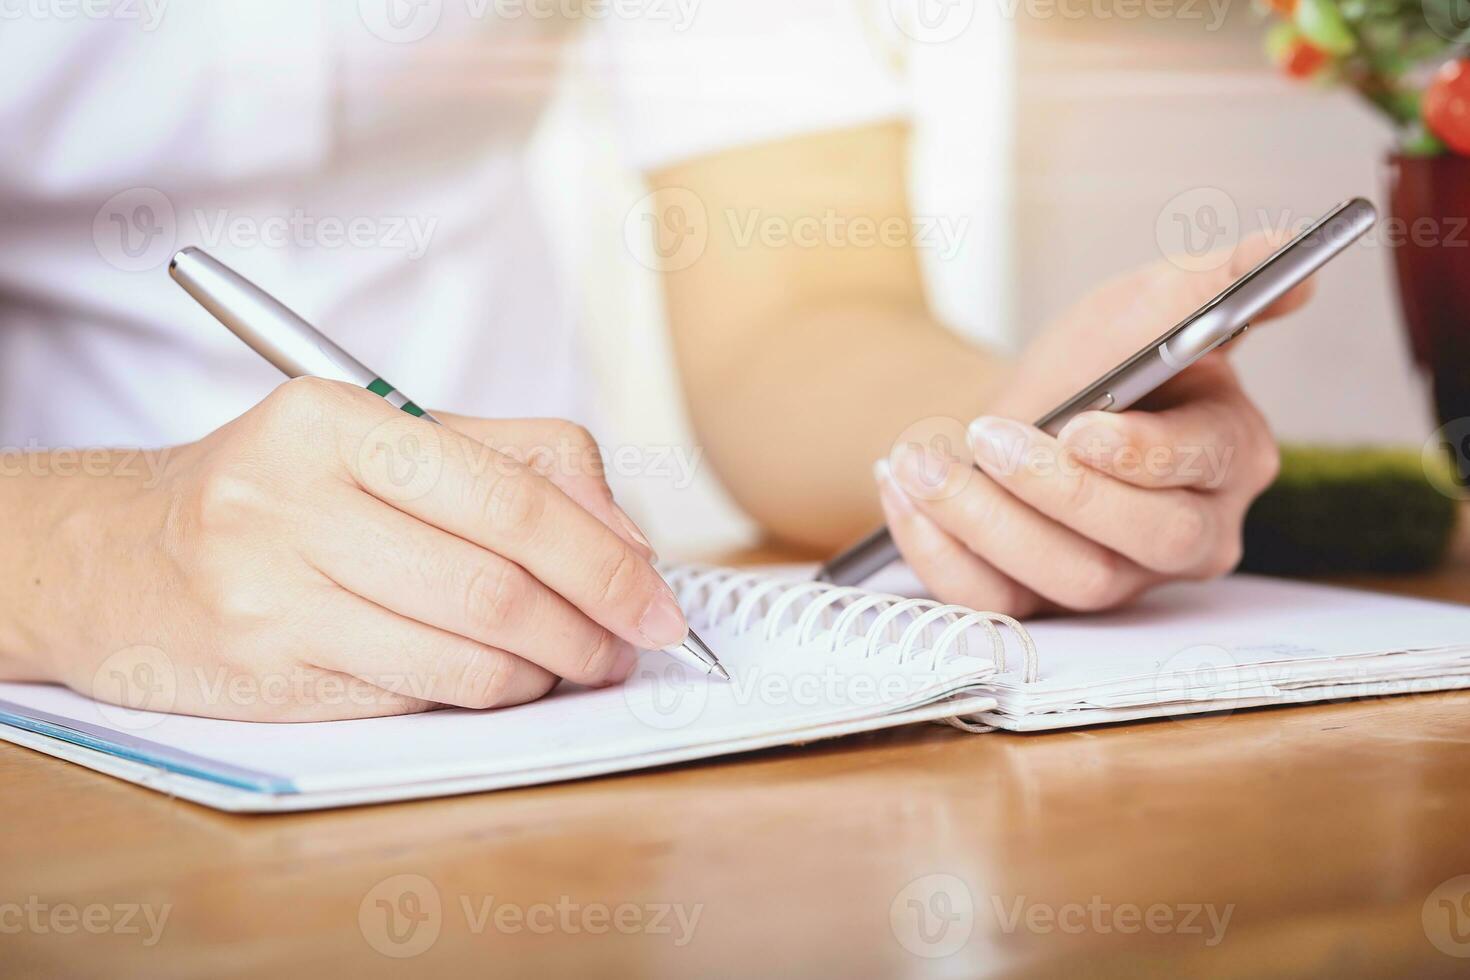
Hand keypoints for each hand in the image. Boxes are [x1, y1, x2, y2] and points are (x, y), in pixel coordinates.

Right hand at [34, 379, 686, 720]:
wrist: (121, 557)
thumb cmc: (284, 490)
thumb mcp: (387, 437)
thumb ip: (521, 462)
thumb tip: (628, 542)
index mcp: (332, 420)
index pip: (512, 497)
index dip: (607, 561)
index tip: (659, 603)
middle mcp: (290, 502)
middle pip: (497, 584)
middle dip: (592, 627)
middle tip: (631, 645)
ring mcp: (270, 595)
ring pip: (465, 656)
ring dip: (547, 673)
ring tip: (575, 663)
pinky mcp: (266, 675)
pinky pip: (417, 698)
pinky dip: (484, 695)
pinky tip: (501, 679)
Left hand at [875, 232, 1310, 616]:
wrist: (1016, 407)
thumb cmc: (1094, 363)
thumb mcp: (1143, 306)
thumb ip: (1209, 281)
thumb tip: (1282, 250)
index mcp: (1230, 455)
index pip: (1206, 467)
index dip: (1143, 454)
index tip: (1080, 427)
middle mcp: (1190, 532)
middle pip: (1150, 540)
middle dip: (1059, 492)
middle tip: (986, 436)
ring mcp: (1120, 577)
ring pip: (1073, 582)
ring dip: (984, 520)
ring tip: (920, 460)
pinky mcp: (1048, 605)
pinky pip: (996, 602)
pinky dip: (937, 551)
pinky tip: (903, 492)